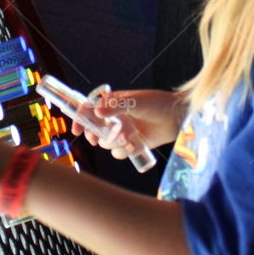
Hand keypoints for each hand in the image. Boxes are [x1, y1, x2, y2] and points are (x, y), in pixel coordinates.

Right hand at [71, 88, 186, 156]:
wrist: (177, 118)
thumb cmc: (157, 104)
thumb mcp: (136, 102)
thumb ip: (116, 107)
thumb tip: (97, 112)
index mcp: (113, 103)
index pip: (90, 109)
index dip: (80, 118)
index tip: (76, 129)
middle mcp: (115, 118)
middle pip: (94, 129)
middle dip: (94, 135)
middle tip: (95, 140)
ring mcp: (123, 132)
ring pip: (107, 143)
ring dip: (114, 143)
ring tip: (128, 139)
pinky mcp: (132, 144)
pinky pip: (119, 152)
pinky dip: (125, 151)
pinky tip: (135, 145)